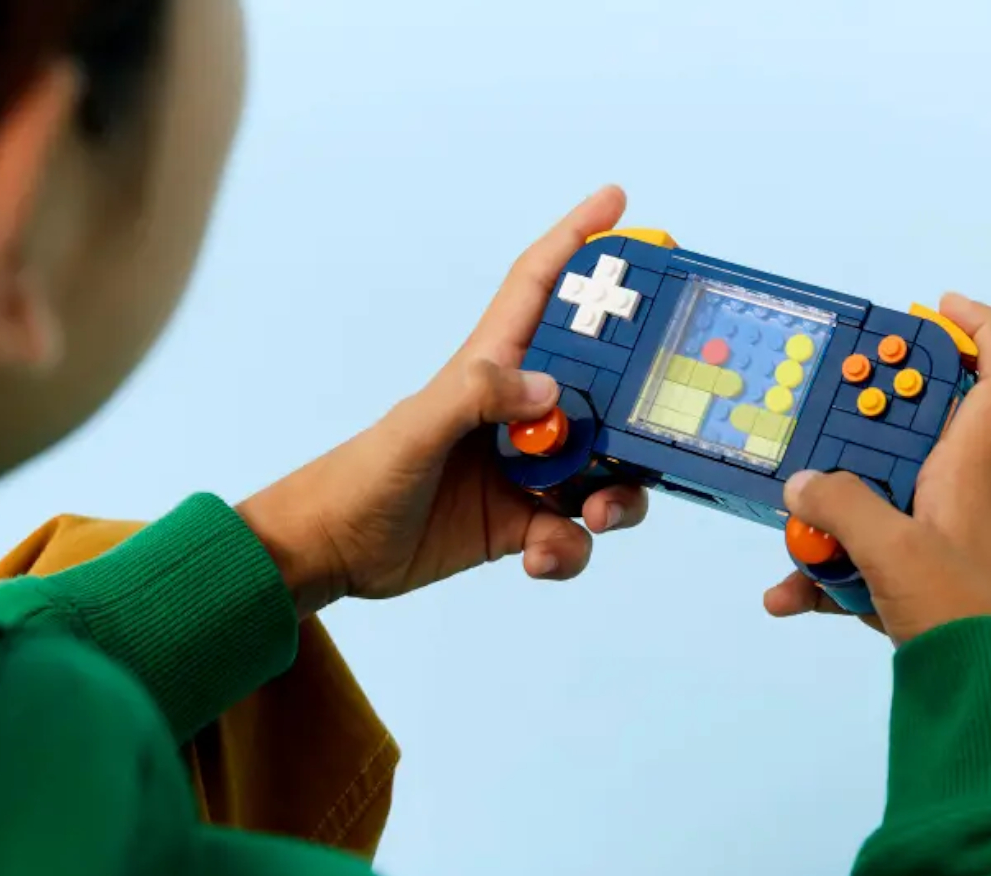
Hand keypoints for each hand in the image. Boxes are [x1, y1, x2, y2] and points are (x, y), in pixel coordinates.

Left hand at [237, 186, 648, 616]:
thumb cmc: (360, 477)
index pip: (540, 289)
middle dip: (638, 408)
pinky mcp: (525, 522)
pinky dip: (569, 550)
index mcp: (491, 369)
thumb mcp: (415, 429)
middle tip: (658, 429)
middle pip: (604, 390)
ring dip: (617, 498)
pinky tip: (540, 558)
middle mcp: (519, 414)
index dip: (577, 241)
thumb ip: (477, 398)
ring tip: (599, 517)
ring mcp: (528, 470)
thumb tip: (551, 394)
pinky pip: (574, 533)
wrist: (332, 552)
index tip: (617, 202)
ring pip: (606, 471)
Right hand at [762, 294, 990, 645]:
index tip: (937, 307)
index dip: (980, 330)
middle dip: (857, 433)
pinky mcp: (916, 587)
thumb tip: (803, 484)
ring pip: (873, 506)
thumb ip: (842, 507)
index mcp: (971, 468)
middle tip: (820, 426)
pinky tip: (787, 599)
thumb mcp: (894, 551)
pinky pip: (859, 566)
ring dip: (826, 524)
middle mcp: (956, 495)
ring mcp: (935, 542)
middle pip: (910, 435)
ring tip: (794, 547)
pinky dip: (823, 581)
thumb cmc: (969, 616)